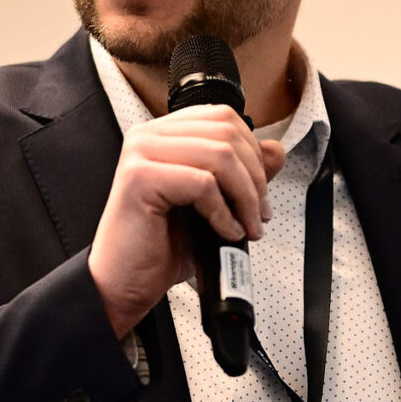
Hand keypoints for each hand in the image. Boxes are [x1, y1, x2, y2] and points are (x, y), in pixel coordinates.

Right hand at [87, 105, 286, 336]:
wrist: (125, 283)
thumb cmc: (161, 246)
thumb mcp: (215, 205)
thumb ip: (243, 174)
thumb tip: (276, 150)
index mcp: (165, 134)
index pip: (223, 118)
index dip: (253, 153)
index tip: (260, 194)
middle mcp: (149, 135)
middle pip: (226, 133)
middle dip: (255, 178)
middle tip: (258, 216)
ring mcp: (141, 153)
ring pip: (220, 156)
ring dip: (244, 196)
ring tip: (247, 227)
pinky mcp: (139, 178)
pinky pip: (202, 183)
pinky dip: (223, 212)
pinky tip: (224, 232)